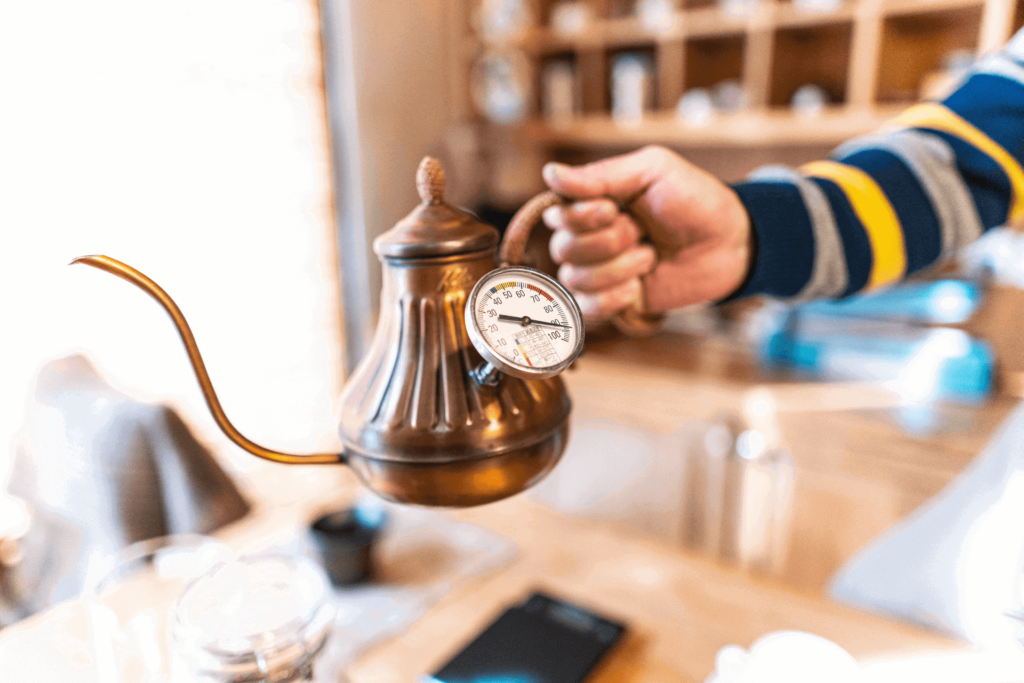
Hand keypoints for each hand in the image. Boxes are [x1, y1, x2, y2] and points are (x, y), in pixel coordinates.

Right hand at [542, 145, 751, 317]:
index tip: (617, 209)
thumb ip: (600, 175)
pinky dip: (610, 299)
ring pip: (575, 279)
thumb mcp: (652, 171)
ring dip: (618, 268)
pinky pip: (587, 310)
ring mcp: (600, 271)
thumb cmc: (695, 199)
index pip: (557, 216)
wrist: (731, 243)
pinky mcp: (615, 301)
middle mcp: (589, 237)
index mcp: (592, 203)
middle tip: (642, 232)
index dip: (584, 217)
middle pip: (563, 249)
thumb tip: (549, 174)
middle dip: (609, 242)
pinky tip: (635, 288)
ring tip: (650, 257)